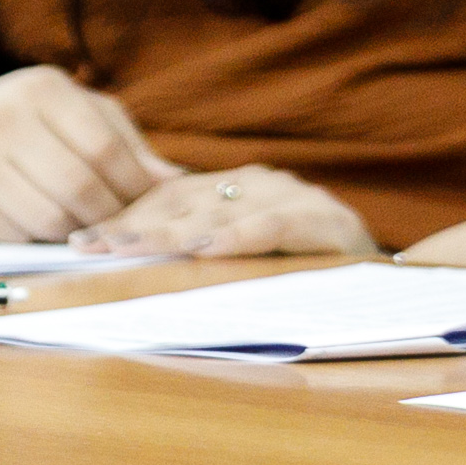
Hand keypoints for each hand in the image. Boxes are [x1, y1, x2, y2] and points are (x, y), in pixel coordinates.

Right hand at [0, 64, 180, 241]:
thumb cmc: (30, 118)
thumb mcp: (79, 110)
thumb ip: (127, 141)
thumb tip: (174, 180)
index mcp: (41, 90)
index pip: (104, 148)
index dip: (135, 182)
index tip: (149, 199)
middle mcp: (1, 123)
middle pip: (79, 188)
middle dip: (111, 213)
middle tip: (122, 220)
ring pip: (49, 219)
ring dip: (78, 230)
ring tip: (86, 221)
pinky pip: (17, 236)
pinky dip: (40, 237)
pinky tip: (44, 221)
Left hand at [73, 165, 379, 258]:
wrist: (386, 280)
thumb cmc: (305, 275)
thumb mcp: (242, 262)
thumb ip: (196, 257)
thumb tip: (122, 272)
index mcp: (237, 189)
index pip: (167, 197)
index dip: (124, 218)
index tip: (78, 244)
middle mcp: (261, 184)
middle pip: (185, 202)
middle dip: (134, 226)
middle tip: (91, 248)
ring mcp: (295, 198)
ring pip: (224, 211)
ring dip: (174, 229)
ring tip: (132, 246)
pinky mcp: (327, 221)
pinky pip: (277, 226)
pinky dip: (241, 236)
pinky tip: (208, 249)